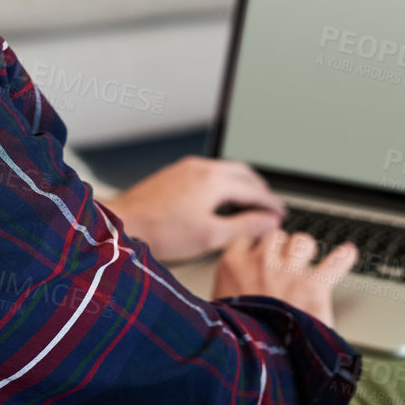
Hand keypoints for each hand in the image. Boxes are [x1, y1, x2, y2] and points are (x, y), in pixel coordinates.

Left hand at [98, 155, 284, 263]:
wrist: (123, 224)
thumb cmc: (161, 233)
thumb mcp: (211, 237)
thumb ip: (245, 227)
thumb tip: (270, 222)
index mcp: (214, 181)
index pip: (254, 189)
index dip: (271, 203)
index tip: (281, 214)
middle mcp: (201, 168)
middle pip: (243, 173)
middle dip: (260, 189)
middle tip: (270, 206)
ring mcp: (186, 168)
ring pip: (225, 169)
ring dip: (242, 183)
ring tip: (250, 201)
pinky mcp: (174, 173)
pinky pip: (209, 171)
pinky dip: (224, 182)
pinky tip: (221, 197)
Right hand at [211, 230, 357, 328]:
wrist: (254, 360)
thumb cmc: (235, 338)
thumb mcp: (219, 310)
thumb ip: (227, 294)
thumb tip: (232, 296)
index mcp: (232, 267)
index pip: (244, 241)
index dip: (254, 248)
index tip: (258, 254)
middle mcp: (260, 262)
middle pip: (275, 237)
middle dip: (282, 247)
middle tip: (286, 260)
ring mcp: (288, 272)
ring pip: (301, 241)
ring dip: (306, 250)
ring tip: (310, 257)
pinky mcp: (313, 287)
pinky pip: (335, 262)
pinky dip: (344, 258)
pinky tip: (348, 253)